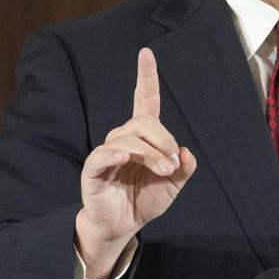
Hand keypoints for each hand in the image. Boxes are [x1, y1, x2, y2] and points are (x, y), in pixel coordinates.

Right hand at [75, 48, 195, 277]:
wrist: (124, 224)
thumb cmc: (146, 198)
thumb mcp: (174, 184)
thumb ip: (184, 168)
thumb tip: (186, 152)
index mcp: (143, 136)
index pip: (144, 100)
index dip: (146, 77)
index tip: (146, 53)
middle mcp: (123, 138)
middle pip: (144, 123)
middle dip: (163, 142)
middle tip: (172, 165)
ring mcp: (107, 151)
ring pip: (129, 140)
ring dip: (151, 155)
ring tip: (163, 172)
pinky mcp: (93, 169)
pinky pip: (103, 154)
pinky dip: (115, 153)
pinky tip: (125, 156)